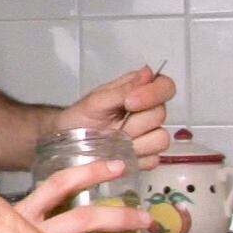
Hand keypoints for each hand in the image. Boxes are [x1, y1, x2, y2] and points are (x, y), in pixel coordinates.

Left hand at [54, 65, 176, 168]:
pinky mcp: (146, 156)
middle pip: (161, 114)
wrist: (67, 142)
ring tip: (116, 142)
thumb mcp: (96, 101)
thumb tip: (147, 73)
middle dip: (134, 123)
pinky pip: (153, 159)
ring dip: (136, 143)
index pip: (165, 86)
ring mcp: (149, 134)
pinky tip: (120, 155)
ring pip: (161, 139)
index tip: (130, 103)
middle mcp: (148, 110)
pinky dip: (136, 159)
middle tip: (114, 126)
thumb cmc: (80, 116)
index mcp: (139, 90)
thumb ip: (122, 90)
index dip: (154, 94)